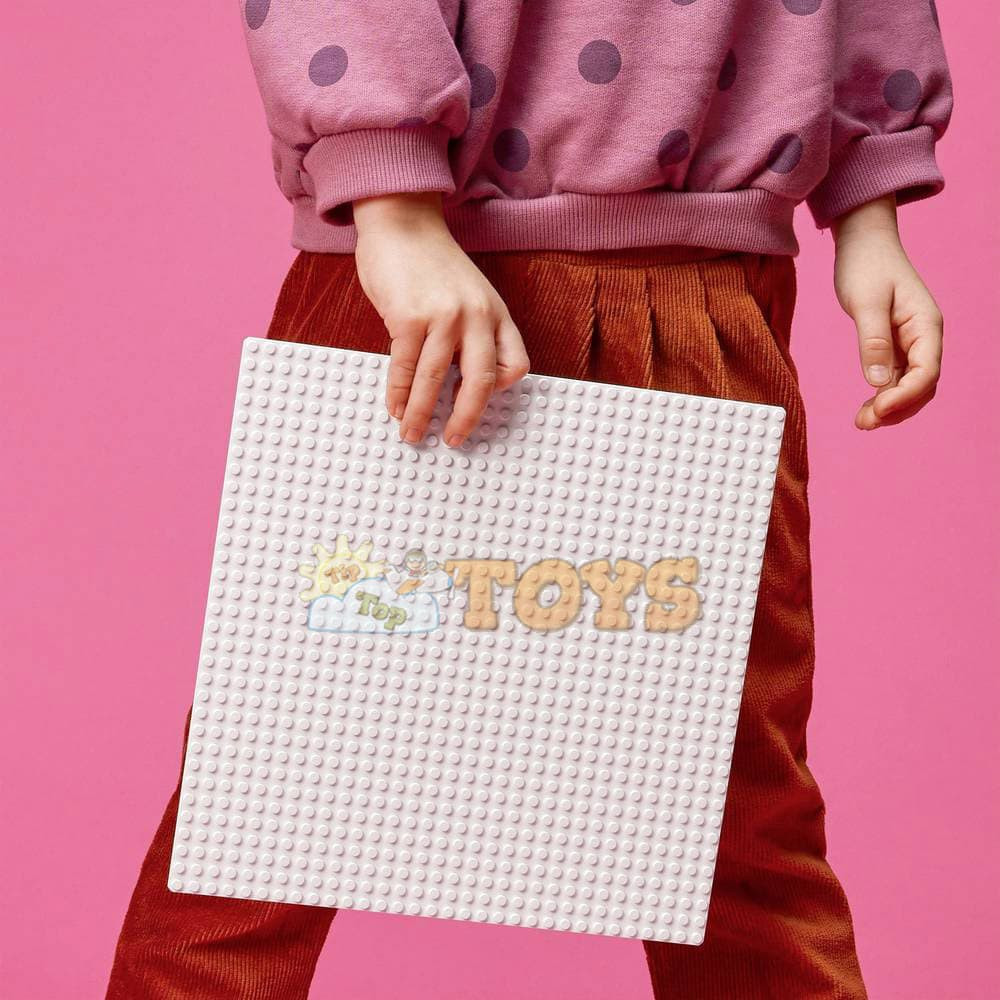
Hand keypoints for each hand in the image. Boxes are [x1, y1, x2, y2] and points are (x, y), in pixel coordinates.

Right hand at [352, 192, 529, 446]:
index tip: (477, 405)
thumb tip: (455, 381)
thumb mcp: (470, 295)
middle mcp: (477, 316)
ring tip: (413, 433)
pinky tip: (395, 407)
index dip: (499, 391)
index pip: (515, 365)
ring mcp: (444, 316)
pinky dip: (399, 394)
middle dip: (465, 419)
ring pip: (435, 381)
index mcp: (497, 314)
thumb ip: (472, 332)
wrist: (402, 222)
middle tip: (453, 440)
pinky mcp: (409, 317)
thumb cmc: (431, 263)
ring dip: (422, 415)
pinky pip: (405, 368)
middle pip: (480, 383)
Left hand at [832, 195, 942, 429]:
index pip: (926, 372)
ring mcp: (911, 343)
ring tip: (861, 422)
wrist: (863, 243)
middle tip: (864, 424)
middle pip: (922, 386)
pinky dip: (883, 396)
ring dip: (890, 408)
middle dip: (898, 409)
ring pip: (910, 386)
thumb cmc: (866, 265)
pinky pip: (896, 379)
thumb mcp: (866, 302)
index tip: (877, 411)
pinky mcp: (894, 345)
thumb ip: (873, 341)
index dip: (905, 396)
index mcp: (927, 325)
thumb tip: (878, 382)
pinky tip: (865, 408)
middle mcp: (925, 337)